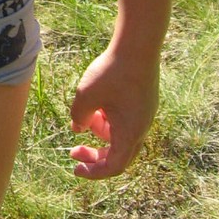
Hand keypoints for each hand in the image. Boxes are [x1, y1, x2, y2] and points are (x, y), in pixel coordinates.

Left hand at [68, 45, 158, 178]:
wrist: (138, 45)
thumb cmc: (112, 71)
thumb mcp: (85, 96)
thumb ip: (78, 117)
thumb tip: (77, 128)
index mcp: (130, 133)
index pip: (113, 166)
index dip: (94, 172)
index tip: (75, 168)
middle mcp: (141, 128)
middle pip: (119, 155)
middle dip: (95, 155)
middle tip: (74, 151)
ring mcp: (145, 115)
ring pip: (120, 135)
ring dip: (100, 131)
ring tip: (86, 112)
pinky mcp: (144, 102)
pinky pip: (125, 121)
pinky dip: (109, 119)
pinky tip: (97, 102)